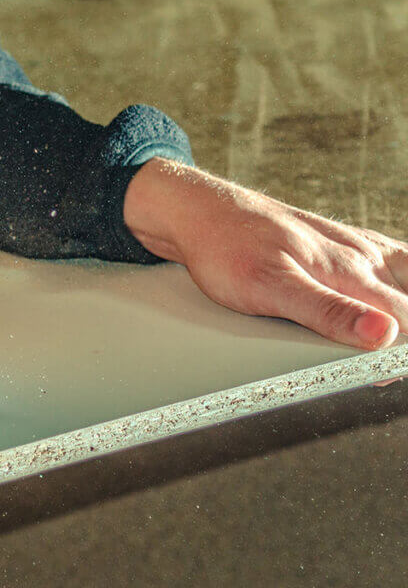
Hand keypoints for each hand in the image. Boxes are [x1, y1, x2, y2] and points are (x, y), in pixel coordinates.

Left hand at [124, 159, 407, 349]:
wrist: (199, 211)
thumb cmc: (226, 249)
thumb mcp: (269, 289)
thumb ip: (327, 311)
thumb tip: (383, 333)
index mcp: (351, 270)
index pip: (404, 322)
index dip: (399, 356)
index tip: (386, 376)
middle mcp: (361, 255)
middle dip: (403, 338)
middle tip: (384, 369)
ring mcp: (354, 245)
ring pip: (407, 278)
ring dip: (405, 307)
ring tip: (394, 340)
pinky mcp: (342, 241)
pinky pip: (391, 261)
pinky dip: (401, 282)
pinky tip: (394, 295)